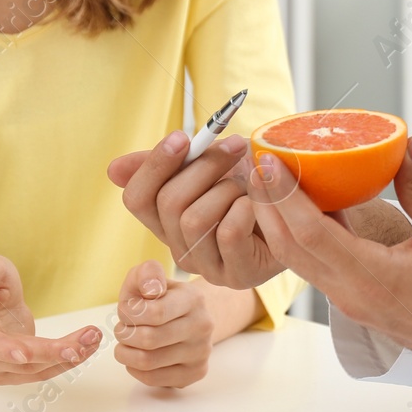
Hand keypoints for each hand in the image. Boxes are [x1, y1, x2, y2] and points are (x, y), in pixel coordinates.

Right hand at [0, 253, 102, 384]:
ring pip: (33, 369)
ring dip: (66, 357)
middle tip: (86, 340)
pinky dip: (63, 363)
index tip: (24, 354)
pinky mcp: (10, 372)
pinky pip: (39, 372)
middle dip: (53, 352)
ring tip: (93, 338)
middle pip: (18, 359)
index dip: (3, 349)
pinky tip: (86, 348)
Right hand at [109, 132, 284, 288]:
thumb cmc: (252, 188)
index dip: (154, 165)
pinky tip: (259, 204)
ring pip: (195, 219)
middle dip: (205, 166)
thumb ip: (170, 164)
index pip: (136, 198)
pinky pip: (228, 232)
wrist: (298, 211)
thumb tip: (113, 169)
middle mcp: (180, 247)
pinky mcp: (238, 275)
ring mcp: (207, 266)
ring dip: (228, 189)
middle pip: (169, 203)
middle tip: (237, 145)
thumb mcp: (212, 168)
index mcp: (166, 221)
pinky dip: (246, 208)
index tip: (184, 136)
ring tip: (250, 185)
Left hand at [112, 259, 215, 387]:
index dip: (129, 313)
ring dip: (126, 352)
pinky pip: (152, 379)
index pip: (154, 313)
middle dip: (125, 334)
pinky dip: (134, 369)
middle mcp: (203, 326)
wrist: (190, 318)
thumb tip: (151, 289)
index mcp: (193, 298)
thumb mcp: (151, 277)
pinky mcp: (196, 373)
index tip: (126, 309)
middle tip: (123, 328)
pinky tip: (138, 355)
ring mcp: (201, 352)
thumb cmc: (162, 298)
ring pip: (147, 362)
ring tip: (127, 342)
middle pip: (148, 339)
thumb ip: (146, 274)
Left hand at [245, 138, 411, 411]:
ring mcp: (350, 300)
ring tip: (272, 181)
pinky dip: (303, 234)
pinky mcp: (356, 300)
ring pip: (299, 259)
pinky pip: (317, 265)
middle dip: (268, 204)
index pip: (311, 234)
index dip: (285, 197)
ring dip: (279, 221)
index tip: (271, 163)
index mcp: (372, 278)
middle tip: (259, 162)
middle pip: (291, 248)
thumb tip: (408, 147)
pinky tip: (308, 206)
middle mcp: (351, 293)